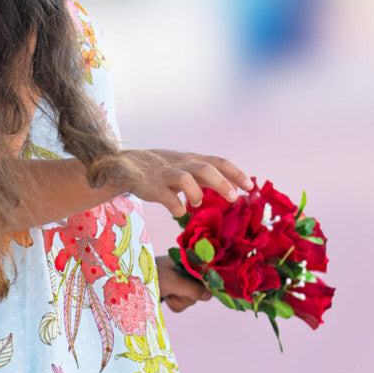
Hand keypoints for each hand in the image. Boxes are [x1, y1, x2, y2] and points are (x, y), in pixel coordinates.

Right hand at [125, 148, 252, 217]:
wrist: (123, 165)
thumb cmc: (159, 169)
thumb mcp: (183, 166)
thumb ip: (204, 175)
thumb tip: (232, 188)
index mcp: (191, 160)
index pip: (218, 162)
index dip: (236, 173)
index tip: (250, 186)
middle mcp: (181, 165)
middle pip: (206, 169)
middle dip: (222, 183)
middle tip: (234, 198)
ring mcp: (165, 175)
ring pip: (186, 178)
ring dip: (196, 193)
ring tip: (196, 204)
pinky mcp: (150, 187)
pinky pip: (166, 197)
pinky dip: (175, 207)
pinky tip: (178, 212)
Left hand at [156, 253, 211, 313]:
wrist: (130, 282)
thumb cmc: (151, 276)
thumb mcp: (173, 282)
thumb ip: (192, 288)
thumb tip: (210, 295)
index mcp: (191, 261)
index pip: (209, 276)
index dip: (205, 285)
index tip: (194, 290)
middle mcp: (189, 271)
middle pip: (201, 291)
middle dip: (186, 295)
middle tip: (172, 290)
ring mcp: (182, 282)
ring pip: (191, 300)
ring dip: (178, 300)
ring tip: (166, 292)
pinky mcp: (175, 292)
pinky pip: (181, 305)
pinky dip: (173, 304)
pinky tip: (165, 297)